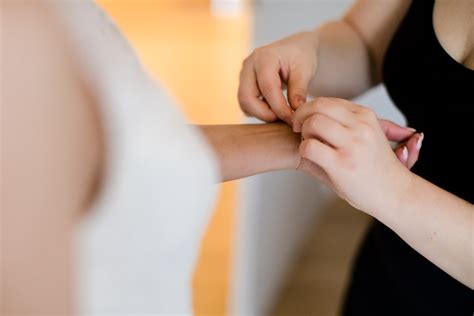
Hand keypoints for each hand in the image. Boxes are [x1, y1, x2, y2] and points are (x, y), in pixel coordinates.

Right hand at [238, 32, 318, 124]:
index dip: (279, 107)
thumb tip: (295, 111)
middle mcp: (249, 65)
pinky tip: (275, 108)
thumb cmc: (301, 56)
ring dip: (262, 114)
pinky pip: (246, 104)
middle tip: (285, 118)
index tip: (292, 118)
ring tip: (282, 112)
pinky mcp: (244, 85)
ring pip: (244, 104)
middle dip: (265, 114)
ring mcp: (244, 75)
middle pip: (246, 98)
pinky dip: (259, 111)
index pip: (267, 88)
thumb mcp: (305, 70)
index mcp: (264, 57)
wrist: (295, 49)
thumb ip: (299, 90)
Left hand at [294, 97, 423, 215]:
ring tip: (308, 144)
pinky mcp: (341, 164)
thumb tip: (322, 115)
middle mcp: (360, 126)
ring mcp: (352, 144)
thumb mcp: (367, 137)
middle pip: (318, 105)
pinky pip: (309, 147)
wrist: (395, 194)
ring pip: (312, 122)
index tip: (305, 121)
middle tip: (297, 128)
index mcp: (366, 116)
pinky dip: (303, 150)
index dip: (310, 109)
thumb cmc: (376, 168)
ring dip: (303, 133)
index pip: (327, 100)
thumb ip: (345, 124)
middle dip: (301, 115)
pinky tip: (309, 157)